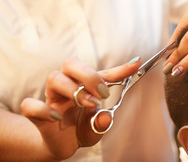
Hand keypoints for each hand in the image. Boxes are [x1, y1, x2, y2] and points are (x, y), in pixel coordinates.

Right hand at [20, 57, 140, 159]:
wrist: (62, 145)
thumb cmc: (82, 129)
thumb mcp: (98, 126)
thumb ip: (103, 122)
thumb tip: (105, 118)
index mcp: (85, 86)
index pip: (102, 73)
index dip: (120, 69)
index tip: (136, 64)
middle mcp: (68, 87)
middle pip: (71, 64)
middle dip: (89, 75)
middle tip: (103, 93)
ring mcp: (52, 98)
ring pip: (54, 77)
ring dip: (74, 89)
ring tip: (89, 104)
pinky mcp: (37, 114)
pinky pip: (31, 105)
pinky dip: (44, 109)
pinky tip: (58, 118)